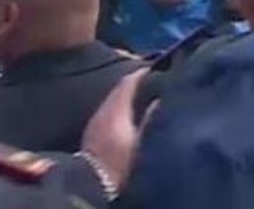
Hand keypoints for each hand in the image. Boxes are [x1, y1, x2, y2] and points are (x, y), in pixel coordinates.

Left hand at [81, 68, 148, 189]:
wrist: (93, 184)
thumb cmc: (120, 162)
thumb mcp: (141, 142)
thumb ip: (151, 119)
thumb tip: (161, 98)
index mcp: (115, 109)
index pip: (129, 82)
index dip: (144, 73)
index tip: (160, 69)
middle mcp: (103, 110)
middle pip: (120, 89)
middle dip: (138, 83)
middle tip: (156, 82)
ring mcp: (95, 121)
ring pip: (114, 100)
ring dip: (129, 96)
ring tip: (147, 98)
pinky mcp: (93, 132)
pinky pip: (109, 111)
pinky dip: (121, 108)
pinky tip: (131, 116)